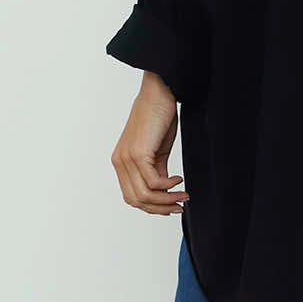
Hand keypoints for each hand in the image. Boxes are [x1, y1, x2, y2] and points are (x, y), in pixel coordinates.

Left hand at [111, 74, 188, 215]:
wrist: (159, 93)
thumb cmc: (159, 118)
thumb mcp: (157, 151)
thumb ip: (157, 171)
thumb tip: (164, 191)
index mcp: (121, 162)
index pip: (132, 196)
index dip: (152, 207)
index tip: (171, 206)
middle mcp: (119, 162)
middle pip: (136, 200)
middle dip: (160, 208)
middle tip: (180, 204)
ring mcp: (126, 158)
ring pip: (143, 195)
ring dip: (167, 199)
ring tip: (183, 195)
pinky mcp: (138, 153)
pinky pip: (152, 182)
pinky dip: (168, 186)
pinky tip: (179, 179)